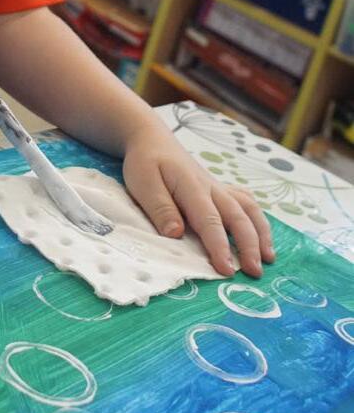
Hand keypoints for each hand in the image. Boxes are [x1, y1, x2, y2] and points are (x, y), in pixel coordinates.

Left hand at [121, 122, 274, 277]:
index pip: (209, 221)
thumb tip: (176, 234)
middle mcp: (211, 188)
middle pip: (237, 217)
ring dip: (260, 233)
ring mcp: (218, 187)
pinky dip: (257, 219)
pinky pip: (245, 201)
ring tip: (268, 259)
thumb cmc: (146, 163)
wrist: (152, 139)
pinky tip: (262, 235)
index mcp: (191, 187)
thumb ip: (160, 209)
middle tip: (254, 273)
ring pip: (248, 209)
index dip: (219, 246)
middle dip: (249, 246)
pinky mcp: (220, 189)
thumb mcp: (143, 184)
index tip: (227, 270)